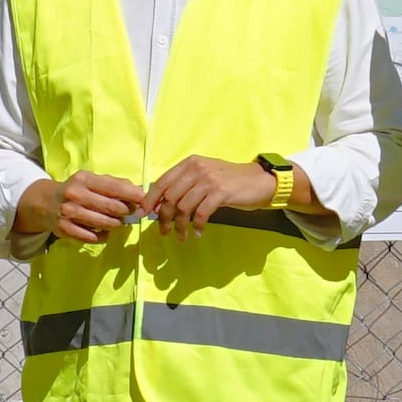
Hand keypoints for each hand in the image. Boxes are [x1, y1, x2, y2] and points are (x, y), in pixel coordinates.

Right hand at [20, 171, 152, 244]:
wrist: (45, 203)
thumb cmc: (76, 190)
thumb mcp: (91, 180)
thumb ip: (114, 184)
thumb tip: (139, 190)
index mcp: (84, 179)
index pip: (113, 188)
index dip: (132, 195)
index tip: (144, 199)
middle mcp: (75, 195)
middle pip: (111, 207)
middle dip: (126, 211)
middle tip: (130, 213)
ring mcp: (69, 213)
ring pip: (104, 223)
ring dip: (116, 224)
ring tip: (118, 222)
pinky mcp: (65, 229)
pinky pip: (92, 237)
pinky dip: (103, 236)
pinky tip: (104, 232)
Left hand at [139, 155, 279, 226]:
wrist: (258, 181)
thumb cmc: (229, 181)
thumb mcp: (204, 177)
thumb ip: (184, 186)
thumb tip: (159, 205)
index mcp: (189, 164)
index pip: (162, 182)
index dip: (149, 200)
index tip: (143, 214)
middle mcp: (197, 168)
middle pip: (170, 197)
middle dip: (163, 217)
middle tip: (164, 231)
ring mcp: (209, 179)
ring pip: (184, 207)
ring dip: (180, 226)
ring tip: (181, 237)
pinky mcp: (221, 192)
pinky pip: (201, 213)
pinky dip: (197, 226)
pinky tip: (198, 233)